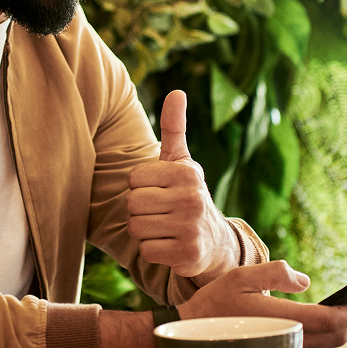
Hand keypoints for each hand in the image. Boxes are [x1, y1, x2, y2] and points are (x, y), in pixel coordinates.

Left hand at [126, 89, 238, 276]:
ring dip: (145, 231)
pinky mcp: (188, 255)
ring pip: (136, 228)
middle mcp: (192, 199)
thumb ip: (173, 127)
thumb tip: (176, 91)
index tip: (160, 190)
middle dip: (140, 210)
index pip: (133, 179)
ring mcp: (191, 228)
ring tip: (165, 227)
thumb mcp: (181, 160)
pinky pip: (146, 251)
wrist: (214, 241)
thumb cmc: (187, 194)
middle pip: (132, 203)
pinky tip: (170, 245)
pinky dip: (153, 251)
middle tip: (161, 211)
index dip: (140, 186)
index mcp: (186, 172)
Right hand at [178, 261, 346, 347]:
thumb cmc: (214, 304)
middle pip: (336, 335)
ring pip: (328, 345)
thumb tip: (305, 280)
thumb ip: (276, 273)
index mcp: (282, 320)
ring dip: (346, 329)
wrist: (192, 334)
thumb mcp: (242, 275)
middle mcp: (287, 340)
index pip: (332, 320)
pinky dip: (330, 336)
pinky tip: (331, 325)